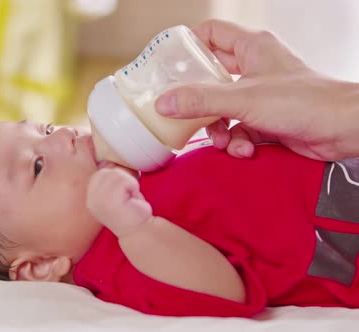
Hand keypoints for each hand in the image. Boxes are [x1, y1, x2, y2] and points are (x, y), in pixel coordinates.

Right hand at [86, 163, 152, 236]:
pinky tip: (132, 199)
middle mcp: (91, 200)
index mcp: (90, 198)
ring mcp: (100, 201)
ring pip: (115, 175)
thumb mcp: (115, 192)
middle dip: (122, 179)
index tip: (123, 190)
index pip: (99, 174)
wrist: (140, 230)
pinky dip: (133, 187)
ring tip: (130, 197)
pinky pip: (124, 181)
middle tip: (128, 194)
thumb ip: (108, 180)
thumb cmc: (130, 209)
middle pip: (106, 172)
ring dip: (129, 183)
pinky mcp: (111, 202)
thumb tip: (107, 161)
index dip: (114, 176)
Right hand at [155, 19, 358, 160]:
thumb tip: (163, 102)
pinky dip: (237, 141)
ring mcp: (261, 94)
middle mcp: (255, 67)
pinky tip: (244, 150)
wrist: (343, 130)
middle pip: (212, 77)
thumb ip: (200, 101)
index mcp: (251, 47)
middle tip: (181, 110)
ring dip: (217, 128)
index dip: (189, 45)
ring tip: (221, 140)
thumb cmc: (304, 101)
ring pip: (222, 108)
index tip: (169, 65)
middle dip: (198, 100)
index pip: (211, 33)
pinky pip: (239, 129)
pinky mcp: (267, 119)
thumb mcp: (243, 99)